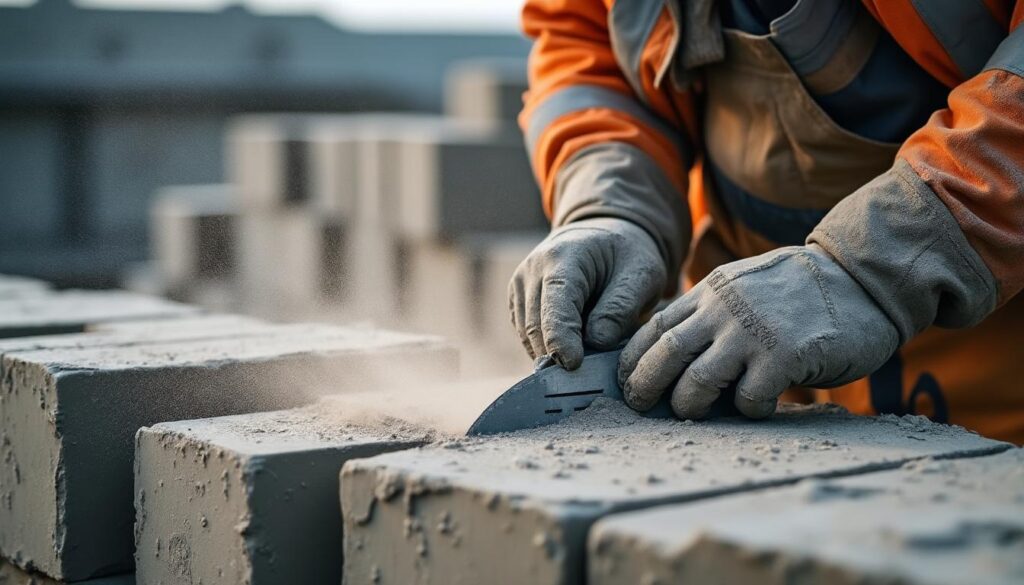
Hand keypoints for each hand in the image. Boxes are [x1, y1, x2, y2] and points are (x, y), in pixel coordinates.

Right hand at [509, 218, 667, 369]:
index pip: (554, 304)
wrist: (602, 237)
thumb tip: (597, 342)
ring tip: (586, 359)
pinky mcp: (518, 301)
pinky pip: (527, 336)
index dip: (561, 339)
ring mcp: (520, 285)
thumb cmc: (625, 257)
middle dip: (558, 355)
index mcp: (564, 257)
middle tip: (588, 376)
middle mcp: (533, 269)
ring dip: (553, 354)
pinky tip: (572, 348)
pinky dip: (547, 348)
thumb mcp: (640, 274)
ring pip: (528, 335)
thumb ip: (620, 308)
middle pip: (537, 325)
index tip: (574, 365)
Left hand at [618, 244, 898, 418]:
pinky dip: (747, 410)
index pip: (655, 325)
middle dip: (643, 386)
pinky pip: (748, 399)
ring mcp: (752, 332)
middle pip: (664, 354)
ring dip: (688, 405)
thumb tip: (674, 350)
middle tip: (640, 405)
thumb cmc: (802, 292)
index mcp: (711, 291)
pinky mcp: (785, 356)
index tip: (625, 379)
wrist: (863, 278)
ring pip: (697, 382)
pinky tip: (758, 406)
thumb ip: (711, 311)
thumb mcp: (744, 286)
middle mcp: (724, 310)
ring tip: (694, 413)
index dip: (633, 357)